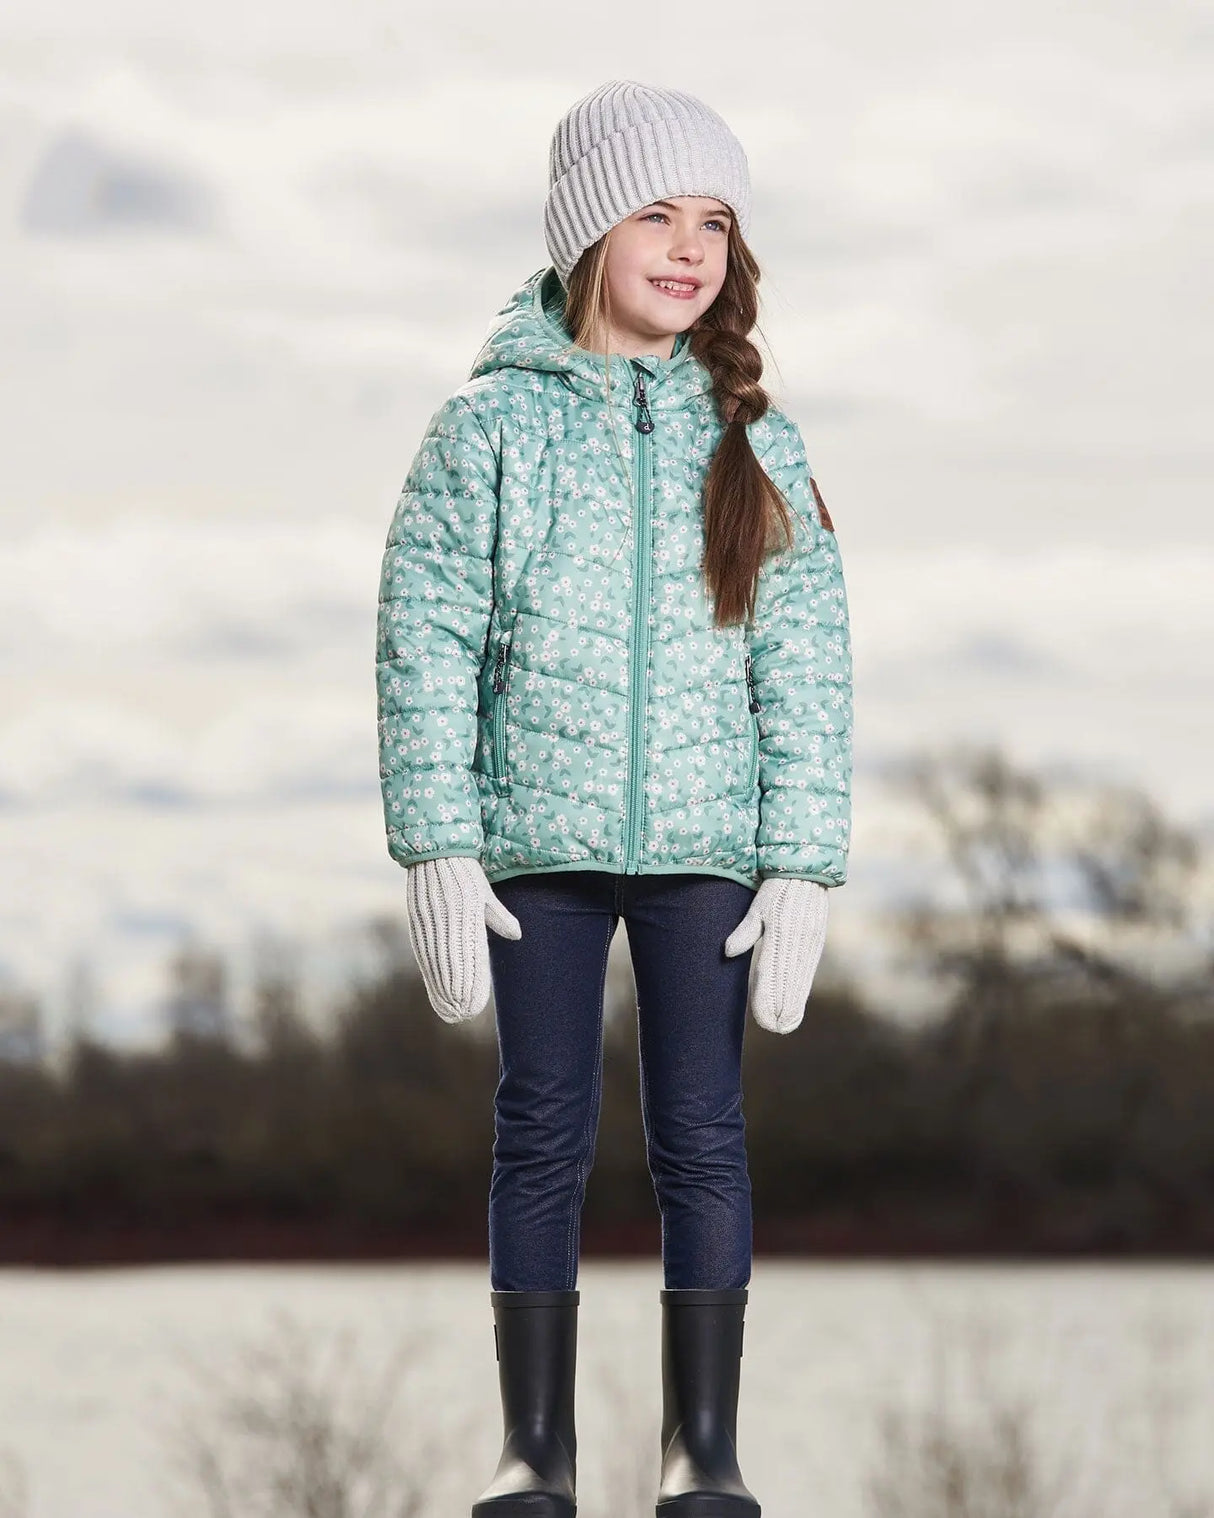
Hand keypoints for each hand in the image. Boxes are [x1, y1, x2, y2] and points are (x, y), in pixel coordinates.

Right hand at [404, 856, 521, 1023]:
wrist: (434, 852)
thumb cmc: (465, 874)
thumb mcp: (484, 893)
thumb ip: (498, 916)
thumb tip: (516, 935)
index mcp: (466, 913)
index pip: (471, 956)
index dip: (473, 982)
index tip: (476, 1004)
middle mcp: (446, 920)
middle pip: (451, 965)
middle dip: (457, 993)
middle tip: (464, 1015)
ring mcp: (429, 922)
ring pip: (435, 963)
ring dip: (442, 989)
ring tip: (449, 1010)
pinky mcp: (417, 921)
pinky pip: (423, 952)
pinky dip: (429, 973)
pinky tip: (435, 988)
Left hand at [723, 877, 829, 1033]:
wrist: (807, 870)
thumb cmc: (775, 889)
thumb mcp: (758, 907)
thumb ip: (745, 931)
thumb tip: (729, 951)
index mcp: (779, 932)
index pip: (771, 973)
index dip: (767, 998)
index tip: (764, 1020)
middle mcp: (797, 941)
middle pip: (788, 983)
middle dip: (781, 1008)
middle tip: (775, 1029)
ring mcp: (810, 943)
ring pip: (801, 980)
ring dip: (794, 1003)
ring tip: (786, 1024)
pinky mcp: (817, 941)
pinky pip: (809, 970)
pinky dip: (802, 989)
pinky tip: (797, 1003)